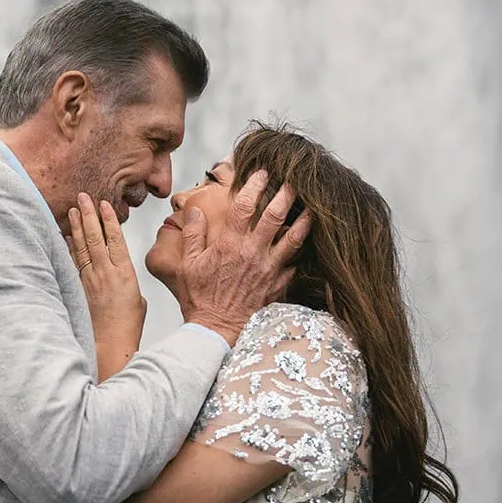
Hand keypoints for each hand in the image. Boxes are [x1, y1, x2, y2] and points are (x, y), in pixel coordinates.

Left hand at [67, 193, 145, 380]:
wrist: (111, 344)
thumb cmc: (128, 326)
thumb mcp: (138, 300)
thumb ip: (129, 283)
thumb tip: (121, 280)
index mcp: (125, 273)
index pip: (116, 239)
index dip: (109, 220)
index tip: (104, 204)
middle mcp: (106, 273)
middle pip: (95, 238)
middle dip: (89, 215)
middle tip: (83, 197)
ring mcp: (91, 279)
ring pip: (82, 247)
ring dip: (77, 226)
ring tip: (73, 209)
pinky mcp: (79, 288)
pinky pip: (73, 262)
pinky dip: (69, 247)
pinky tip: (65, 235)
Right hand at [175, 170, 309, 344]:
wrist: (216, 329)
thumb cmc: (200, 297)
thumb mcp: (188, 264)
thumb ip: (192, 234)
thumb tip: (194, 211)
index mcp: (230, 244)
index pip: (244, 206)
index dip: (254, 185)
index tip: (261, 173)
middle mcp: (252, 252)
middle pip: (275, 216)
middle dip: (286, 195)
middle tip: (294, 181)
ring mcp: (268, 269)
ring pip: (293, 239)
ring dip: (304, 221)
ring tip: (313, 208)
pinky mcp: (277, 284)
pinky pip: (294, 265)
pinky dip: (301, 253)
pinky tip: (307, 244)